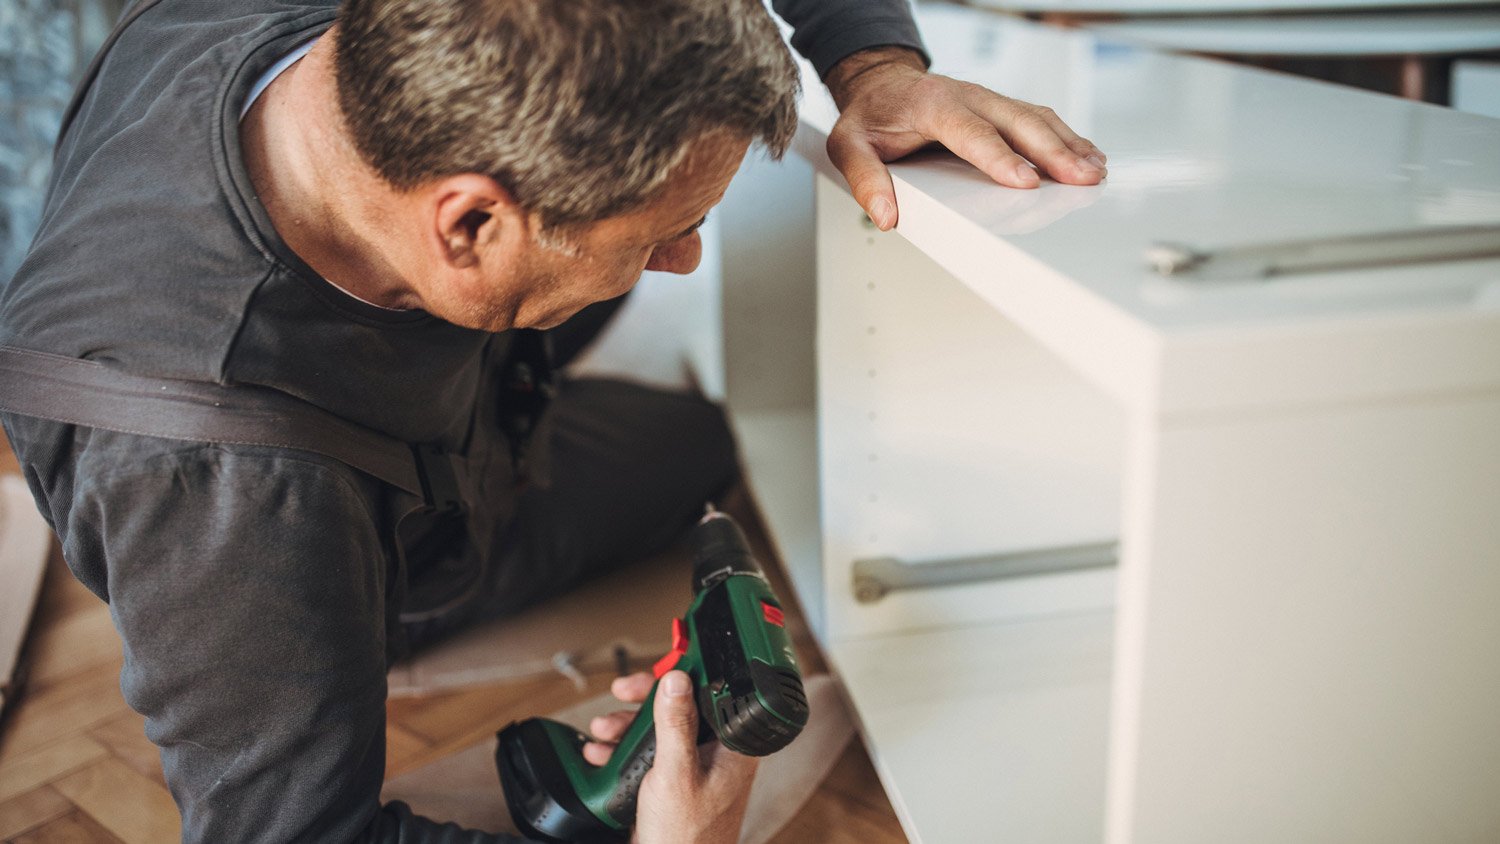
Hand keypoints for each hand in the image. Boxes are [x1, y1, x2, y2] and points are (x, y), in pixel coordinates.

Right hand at [586, 671, 758, 843]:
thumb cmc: (687, 838)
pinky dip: (624, 749)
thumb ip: (676, 724)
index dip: (682, 675)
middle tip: (622, 693)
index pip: (710, 693)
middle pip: (680, 707)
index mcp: (732, 746)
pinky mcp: (673, 781)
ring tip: (604, 731)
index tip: (658, 669)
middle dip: (644, 702)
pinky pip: (649, 752)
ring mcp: (695, 767)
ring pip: (659, 729)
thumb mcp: (676, 773)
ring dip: (627, 726)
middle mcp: (717, 753)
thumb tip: (677, 680)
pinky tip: (603, 753)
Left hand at [823, 46, 1107, 230]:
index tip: (1025, 181)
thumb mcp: (848, 145)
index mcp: (934, 104)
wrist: (880, 85)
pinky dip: (1067, 137)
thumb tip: (886, 215)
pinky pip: (1040, 119)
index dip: (1000, 158)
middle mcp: (969, 97)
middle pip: (1018, 123)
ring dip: (1068, 145)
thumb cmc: (870, 117)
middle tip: (1080, 179)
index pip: (972, 133)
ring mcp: (989, 101)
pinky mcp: (1001, 109)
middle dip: (1053, 153)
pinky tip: (1088, 156)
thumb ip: (865, 178)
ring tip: (1094, 172)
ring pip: (1036, 119)